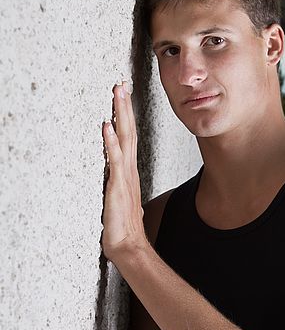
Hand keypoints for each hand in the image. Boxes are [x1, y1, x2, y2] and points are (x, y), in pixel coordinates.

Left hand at [101, 81, 147, 263]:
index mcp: (130, 172)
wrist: (129, 244)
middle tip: (121, 84)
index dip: (127, 117)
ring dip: (120, 115)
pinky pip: (115, 159)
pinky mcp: (118, 185)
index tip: (124, 97)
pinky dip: (111, 141)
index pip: (129, 138)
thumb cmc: (125, 226)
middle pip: (129, 131)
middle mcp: (130, 170)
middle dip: (125, 106)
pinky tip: (107, 126)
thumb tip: (122, 186)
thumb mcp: (123, 202)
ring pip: (124, 139)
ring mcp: (125, 176)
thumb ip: (123, 189)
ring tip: (117, 93)